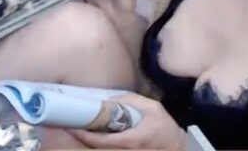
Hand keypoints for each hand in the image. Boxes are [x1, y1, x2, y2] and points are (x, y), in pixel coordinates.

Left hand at [68, 93, 184, 149]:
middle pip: (99, 149)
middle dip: (84, 139)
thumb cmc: (163, 125)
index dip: (86, 136)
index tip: (73, 127)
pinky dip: (99, 144)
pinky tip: (93, 135)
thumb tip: (106, 100)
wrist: (176, 145)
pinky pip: (108, 150)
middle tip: (71, 127)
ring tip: (79, 130)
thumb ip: (129, 101)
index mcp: (133, 140)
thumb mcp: (152, 108)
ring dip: (90, 142)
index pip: (103, 142)